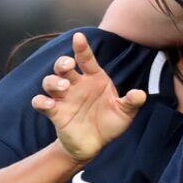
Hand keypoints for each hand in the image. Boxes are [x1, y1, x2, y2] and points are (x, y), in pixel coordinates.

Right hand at [33, 32, 145, 163]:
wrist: (94, 144)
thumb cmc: (109, 123)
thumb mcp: (124, 113)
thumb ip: (131, 102)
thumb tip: (140, 94)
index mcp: (94, 79)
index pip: (86, 59)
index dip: (82, 48)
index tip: (79, 37)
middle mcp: (76, 85)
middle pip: (63, 67)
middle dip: (62, 62)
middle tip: (69, 65)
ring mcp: (64, 98)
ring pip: (50, 81)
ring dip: (53, 81)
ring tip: (64, 86)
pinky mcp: (55, 112)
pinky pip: (41, 102)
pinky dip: (41, 101)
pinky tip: (47, 103)